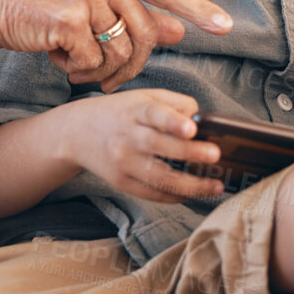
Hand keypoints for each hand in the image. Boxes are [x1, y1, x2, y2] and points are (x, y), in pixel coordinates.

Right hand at [0, 0, 232, 90]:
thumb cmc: (44, 4)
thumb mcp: (92, 1)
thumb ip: (134, 13)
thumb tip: (178, 30)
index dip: (198, 9)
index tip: (226, 26)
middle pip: (146, 34)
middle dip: (131, 67)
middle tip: (106, 81)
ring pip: (122, 52)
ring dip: (101, 72)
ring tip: (75, 63)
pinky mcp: (70, 16)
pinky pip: (93, 61)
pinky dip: (78, 70)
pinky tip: (57, 56)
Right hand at [66, 89, 226, 203]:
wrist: (77, 133)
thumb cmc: (121, 113)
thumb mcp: (145, 97)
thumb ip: (175, 103)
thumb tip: (203, 121)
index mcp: (135, 110)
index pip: (154, 114)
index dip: (172, 121)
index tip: (191, 128)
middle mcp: (127, 136)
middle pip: (159, 146)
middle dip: (189, 152)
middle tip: (215, 155)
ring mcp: (122, 162)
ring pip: (158, 177)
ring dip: (190, 185)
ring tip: (215, 186)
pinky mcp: (121, 182)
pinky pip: (151, 193)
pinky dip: (174, 196)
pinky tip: (194, 194)